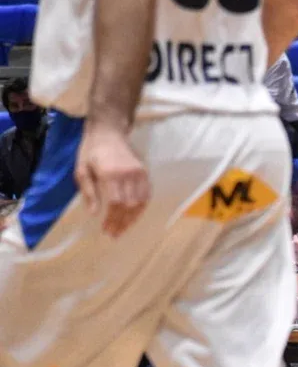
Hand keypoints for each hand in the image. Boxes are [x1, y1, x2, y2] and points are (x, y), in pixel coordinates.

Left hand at [75, 123, 149, 237]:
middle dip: (122, 222)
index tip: (106, 230)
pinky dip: (141, 208)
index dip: (112, 219)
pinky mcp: (145, 172)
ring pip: (140, 202)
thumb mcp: (81, 169)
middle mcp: (128, 174)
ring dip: (133, 218)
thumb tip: (94, 213)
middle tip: (115, 234)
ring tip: (124, 228)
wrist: (109, 132)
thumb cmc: (91, 150)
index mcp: (110, 173)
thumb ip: (88, 191)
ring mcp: (139, 173)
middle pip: (129, 205)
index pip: (115, 202)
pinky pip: (147, 195)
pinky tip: (134, 216)